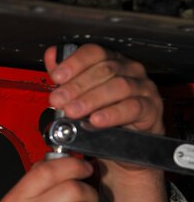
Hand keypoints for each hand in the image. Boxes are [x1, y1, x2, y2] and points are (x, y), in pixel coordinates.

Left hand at [44, 44, 168, 201]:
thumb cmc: (104, 118)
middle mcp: (129, 70)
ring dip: (92, 99)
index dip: (74, 63)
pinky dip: (113, 114)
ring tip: (73, 112)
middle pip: (104, 70)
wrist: (123, 148)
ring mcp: (143, 88)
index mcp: (112, 62)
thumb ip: (66, 77)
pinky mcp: (151, 108)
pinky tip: (96, 120)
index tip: (57, 76)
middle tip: (58, 100)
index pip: (94, 53)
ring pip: (119, 86)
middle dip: (77, 86)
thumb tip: (51, 56)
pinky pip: (133, 108)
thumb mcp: (80, 97)